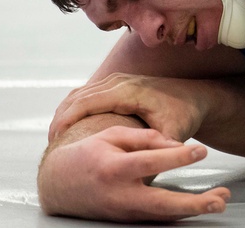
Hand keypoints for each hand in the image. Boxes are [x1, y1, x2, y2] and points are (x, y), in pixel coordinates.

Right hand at [38, 125, 229, 220]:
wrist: (59, 185)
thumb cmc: (88, 155)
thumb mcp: (111, 136)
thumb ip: (144, 138)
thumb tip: (175, 145)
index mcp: (113, 168)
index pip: (149, 162)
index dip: (176, 157)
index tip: (200, 151)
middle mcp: (120, 195)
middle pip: (160, 204)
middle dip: (192, 204)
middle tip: (220, 199)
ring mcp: (124, 212)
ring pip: (163, 216)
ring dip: (194, 209)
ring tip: (221, 199)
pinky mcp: (127, 219)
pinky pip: (158, 218)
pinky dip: (181, 213)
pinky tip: (201, 205)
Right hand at [51, 74, 207, 143]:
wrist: (196, 97)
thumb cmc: (185, 116)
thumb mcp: (174, 133)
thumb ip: (160, 146)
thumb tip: (150, 165)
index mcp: (130, 91)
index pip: (89, 101)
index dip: (68, 119)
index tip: (55, 139)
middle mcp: (121, 81)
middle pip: (79, 96)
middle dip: (60, 118)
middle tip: (49, 144)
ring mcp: (118, 80)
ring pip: (80, 93)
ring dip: (64, 113)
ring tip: (55, 138)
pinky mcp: (117, 84)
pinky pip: (87, 93)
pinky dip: (73, 108)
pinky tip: (68, 128)